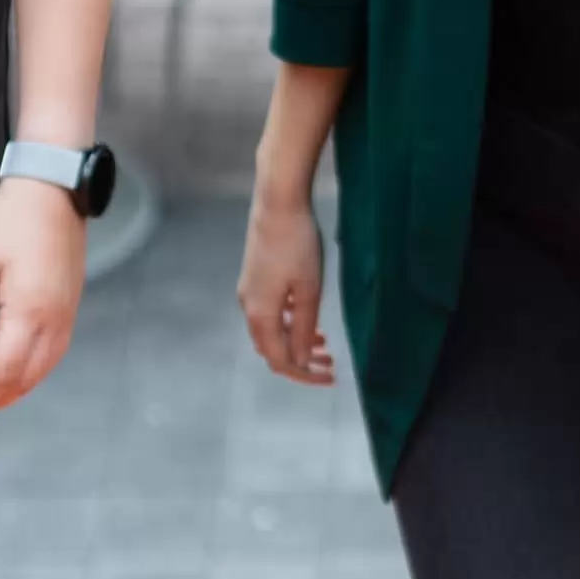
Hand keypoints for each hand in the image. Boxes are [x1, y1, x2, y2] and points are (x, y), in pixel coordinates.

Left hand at [0, 176, 87, 422]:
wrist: (54, 188)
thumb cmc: (10, 222)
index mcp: (29, 312)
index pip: (2, 373)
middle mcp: (54, 319)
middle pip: (25, 378)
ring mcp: (67, 312)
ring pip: (44, 369)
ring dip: (16, 389)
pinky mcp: (71, 303)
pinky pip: (55, 352)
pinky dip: (34, 371)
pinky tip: (16, 370)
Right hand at [238, 188, 333, 385]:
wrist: (277, 202)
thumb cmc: (297, 244)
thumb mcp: (308, 289)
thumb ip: (303, 328)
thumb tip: (300, 360)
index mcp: (261, 315)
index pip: (280, 360)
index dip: (305, 374)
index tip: (329, 376)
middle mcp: (249, 307)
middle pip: (273, 349)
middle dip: (301, 360)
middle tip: (330, 362)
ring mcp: (249, 292)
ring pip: (272, 331)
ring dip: (296, 341)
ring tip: (324, 343)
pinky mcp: (255, 278)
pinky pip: (270, 313)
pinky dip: (289, 322)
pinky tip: (308, 317)